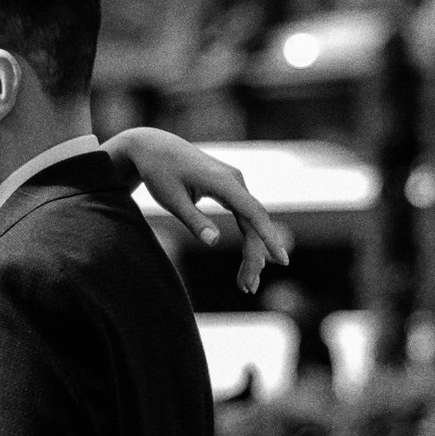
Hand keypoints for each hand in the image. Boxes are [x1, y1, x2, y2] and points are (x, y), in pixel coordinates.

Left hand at [113, 129, 292, 294]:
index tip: (281, 258)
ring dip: (252, 252)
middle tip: (246, 288)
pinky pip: (245, 217)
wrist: (153, 147)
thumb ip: (193, 220)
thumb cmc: (159, 172)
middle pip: (255, 223)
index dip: (268, 237)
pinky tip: (249, 260)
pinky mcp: (229, 189)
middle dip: (255, 256)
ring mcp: (234, 184)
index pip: (253, 213)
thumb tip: (214, 242)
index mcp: (224, 182)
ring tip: (246, 284)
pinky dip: (247, 239)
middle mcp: (235, 181)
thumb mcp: (171, 199)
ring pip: (252, 222)